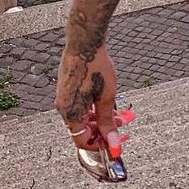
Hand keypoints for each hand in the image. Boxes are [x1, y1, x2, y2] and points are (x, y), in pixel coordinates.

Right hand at [54, 43, 124, 157]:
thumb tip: (113, 143)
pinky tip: (108, 101)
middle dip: (105, 129)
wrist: (84, 44)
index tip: (117, 140)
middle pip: (84, 129)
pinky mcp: (66, 89)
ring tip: (121, 112)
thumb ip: (107, 122)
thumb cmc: (96, 68)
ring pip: (83, 117)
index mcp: (70, 114)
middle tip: (124, 123)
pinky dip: (94, 108)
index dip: (101, 144)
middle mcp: (63, 109)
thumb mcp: (106, 98)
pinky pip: (80, 106)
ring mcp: (63, 98)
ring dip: (102, 117)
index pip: (83, 141)